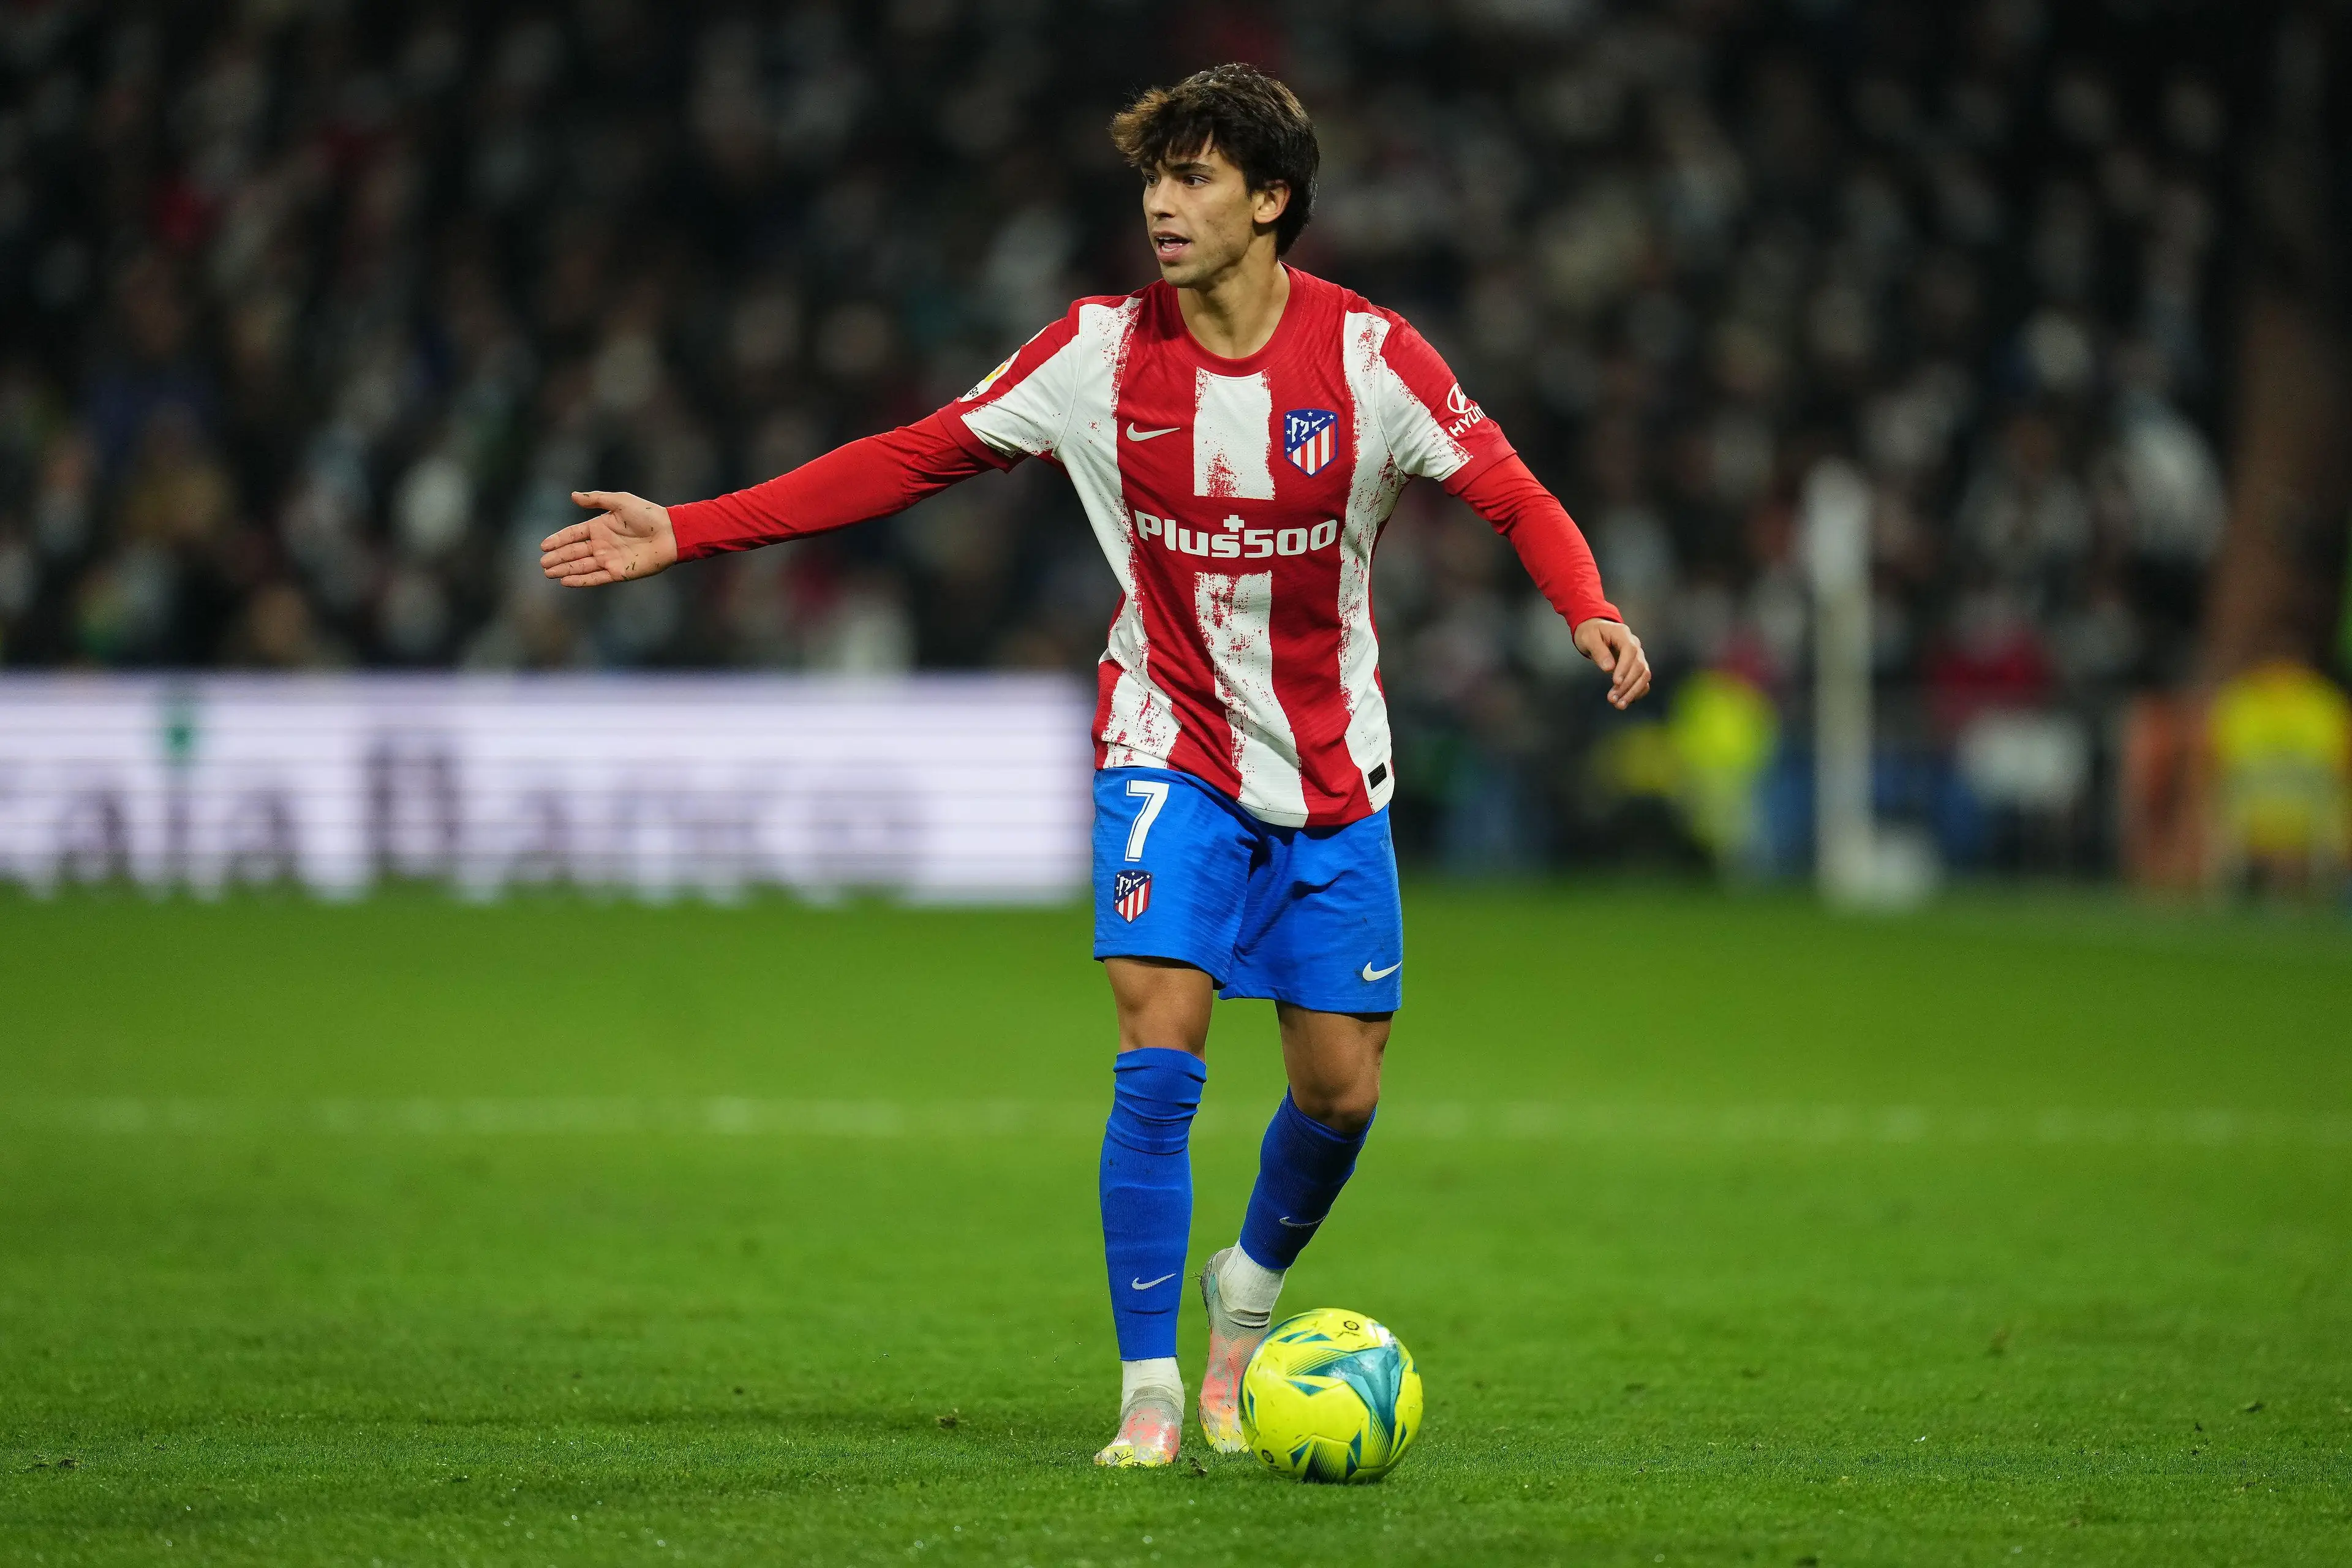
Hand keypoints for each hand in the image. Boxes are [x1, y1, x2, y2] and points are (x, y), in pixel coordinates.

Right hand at [541, 491, 677, 586]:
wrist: (671, 533)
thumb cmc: (648, 515)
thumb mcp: (620, 501)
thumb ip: (596, 500)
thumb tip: (573, 496)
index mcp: (600, 527)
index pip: (573, 534)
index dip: (558, 539)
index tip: (543, 545)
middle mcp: (602, 544)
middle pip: (574, 552)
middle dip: (557, 558)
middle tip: (542, 563)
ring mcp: (609, 559)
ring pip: (581, 566)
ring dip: (564, 570)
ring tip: (548, 573)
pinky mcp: (619, 573)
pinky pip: (595, 577)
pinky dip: (581, 580)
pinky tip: (566, 582)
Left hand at [1573, 618, 1651, 709]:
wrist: (1595, 632)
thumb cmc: (1590, 633)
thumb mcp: (1588, 638)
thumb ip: (1598, 651)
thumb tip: (1609, 669)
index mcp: (1623, 634)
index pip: (1630, 650)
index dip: (1625, 667)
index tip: (1616, 682)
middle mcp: (1635, 645)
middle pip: (1640, 666)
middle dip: (1627, 684)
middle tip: (1612, 699)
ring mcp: (1638, 656)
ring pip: (1644, 675)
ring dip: (1633, 692)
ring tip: (1619, 705)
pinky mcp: (1636, 667)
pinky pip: (1642, 681)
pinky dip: (1637, 692)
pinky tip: (1625, 702)